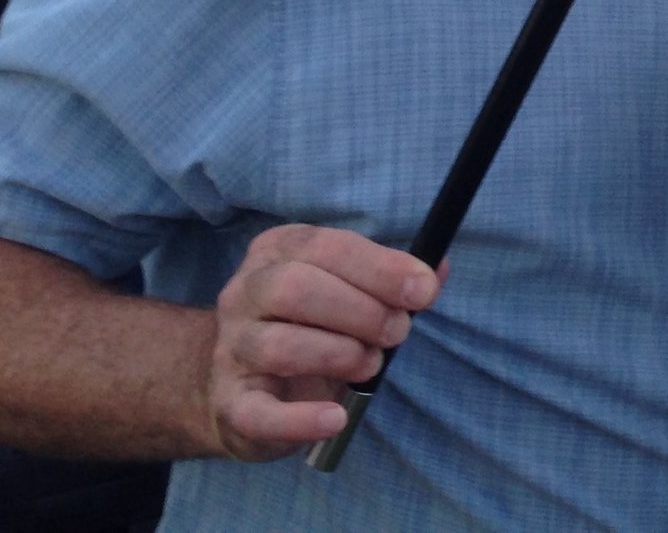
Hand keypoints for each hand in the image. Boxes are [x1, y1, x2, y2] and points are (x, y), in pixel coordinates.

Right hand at [201, 223, 437, 460]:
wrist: (250, 384)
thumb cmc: (314, 325)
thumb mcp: (352, 290)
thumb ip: (393, 279)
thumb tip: (437, 270)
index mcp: (279, 251)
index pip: (328, 246)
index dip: (381, 269)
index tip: (424, 292)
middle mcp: (245, 292)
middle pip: (296, 289)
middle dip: (362, 311)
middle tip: (397, 332)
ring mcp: (231, 348)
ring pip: (279, 345)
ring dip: (339, 355)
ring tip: (370, 365)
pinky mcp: (229, 403)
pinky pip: (259, 413)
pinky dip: (300, 420)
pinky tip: (337, 418)